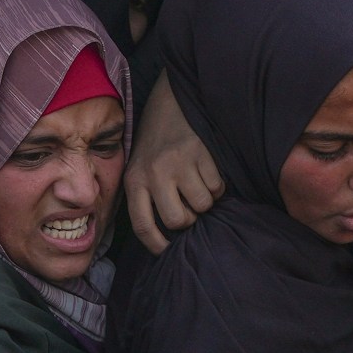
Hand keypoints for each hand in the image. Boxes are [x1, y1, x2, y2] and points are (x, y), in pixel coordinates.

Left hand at [124, 75, 221, 251]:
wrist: (171, 102)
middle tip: (187, 205)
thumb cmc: (156, 144)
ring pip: (202, 205)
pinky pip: (217, 187)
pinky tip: (207, 172)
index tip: (168, 250)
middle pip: (178, 220)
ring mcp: (179, 163)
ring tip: (197, 185)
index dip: (157, 245)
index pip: (143, 226)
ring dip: (205, 201)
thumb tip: (166, 237)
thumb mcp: (140, 168)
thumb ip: (147, 198)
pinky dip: (217, 185)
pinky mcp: (202, 153)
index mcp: (134, 180)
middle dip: (188, 218)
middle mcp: (154, 173)